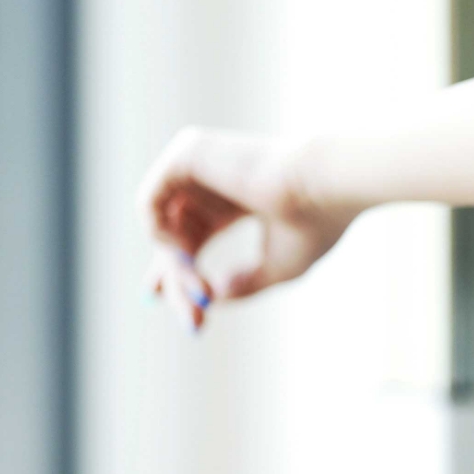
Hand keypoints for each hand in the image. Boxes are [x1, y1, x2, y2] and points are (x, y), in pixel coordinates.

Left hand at [136, 128, 353, 331]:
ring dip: (175, 269)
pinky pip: (147, 202)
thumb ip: (245, 283)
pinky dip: (160, 237)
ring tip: (203, 290)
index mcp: (238, 195)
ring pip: (161, 225)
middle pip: (176, 233)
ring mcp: (201, 160)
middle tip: (195, 322)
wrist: (325, 187)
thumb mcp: (281, 266)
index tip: (161, 297)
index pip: (193, 227)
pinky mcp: (188, 151)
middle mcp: (215, 176)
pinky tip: (189, 254)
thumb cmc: (315, 224)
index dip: (177, 264)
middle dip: (178, 281)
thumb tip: (212, 298)